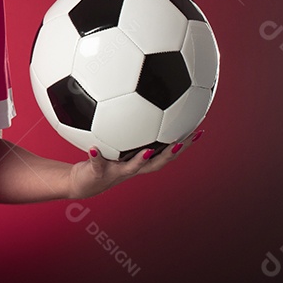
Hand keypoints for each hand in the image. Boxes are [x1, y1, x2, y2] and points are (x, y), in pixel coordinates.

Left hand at [67, 129, 203, 198]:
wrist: (83, 181)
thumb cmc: (103, 158)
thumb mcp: (116, 141)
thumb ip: (127, 127)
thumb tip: (135, 101)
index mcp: (140, 160)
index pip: (166, 153)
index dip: (183, 145)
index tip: (198, 131)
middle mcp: (132, 168)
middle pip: (156, 164)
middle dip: (170, 154)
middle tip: (182, 142)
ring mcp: (116, 171)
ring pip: (132, 168)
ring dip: (140, 161)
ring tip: (146, 150)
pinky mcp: (97, 172)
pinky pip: (97, 164)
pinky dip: (96, 156)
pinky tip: (93, 148)